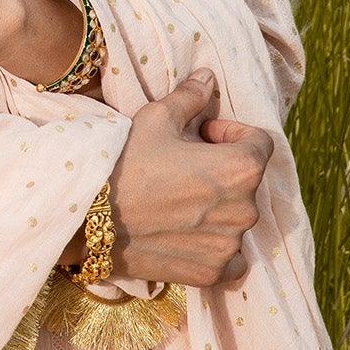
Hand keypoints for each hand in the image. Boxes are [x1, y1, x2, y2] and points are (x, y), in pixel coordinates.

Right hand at [92, 67, 274, 286]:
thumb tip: (208, 77)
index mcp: (240, 168)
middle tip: (185, 165)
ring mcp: (230, 246)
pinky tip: (185, 231)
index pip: (260, 143)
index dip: (231, 133)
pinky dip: (216, 244)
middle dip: (223, 169)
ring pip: (236, 217)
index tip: (202, 135)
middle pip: (248, 181)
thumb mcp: (156, 118)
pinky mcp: (213, 272)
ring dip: (217, 205)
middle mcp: (245, 210)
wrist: (89, 217)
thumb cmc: (125, 161)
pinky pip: (231, 257)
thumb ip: (191, 97)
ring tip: (178, 198)